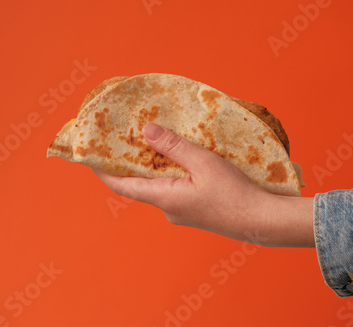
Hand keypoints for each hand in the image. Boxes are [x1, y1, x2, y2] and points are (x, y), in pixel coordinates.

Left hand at [93, 123, 314, 246]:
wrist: (261, 221)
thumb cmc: (234, 192)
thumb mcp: (203, 162)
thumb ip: (173, 146)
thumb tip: (146, 131)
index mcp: (164, 197)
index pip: (121, 186)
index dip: (103, 171)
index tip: (91, 156)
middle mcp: (167, 208)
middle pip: (139, 185)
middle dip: (130, 164)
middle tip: (125, 140)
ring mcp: (180, 211)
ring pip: (158, 186)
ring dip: (152, 167)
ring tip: (153, 142)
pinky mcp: (194, 211)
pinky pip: (174, 189)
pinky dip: (170, 173)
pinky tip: (180, 159)